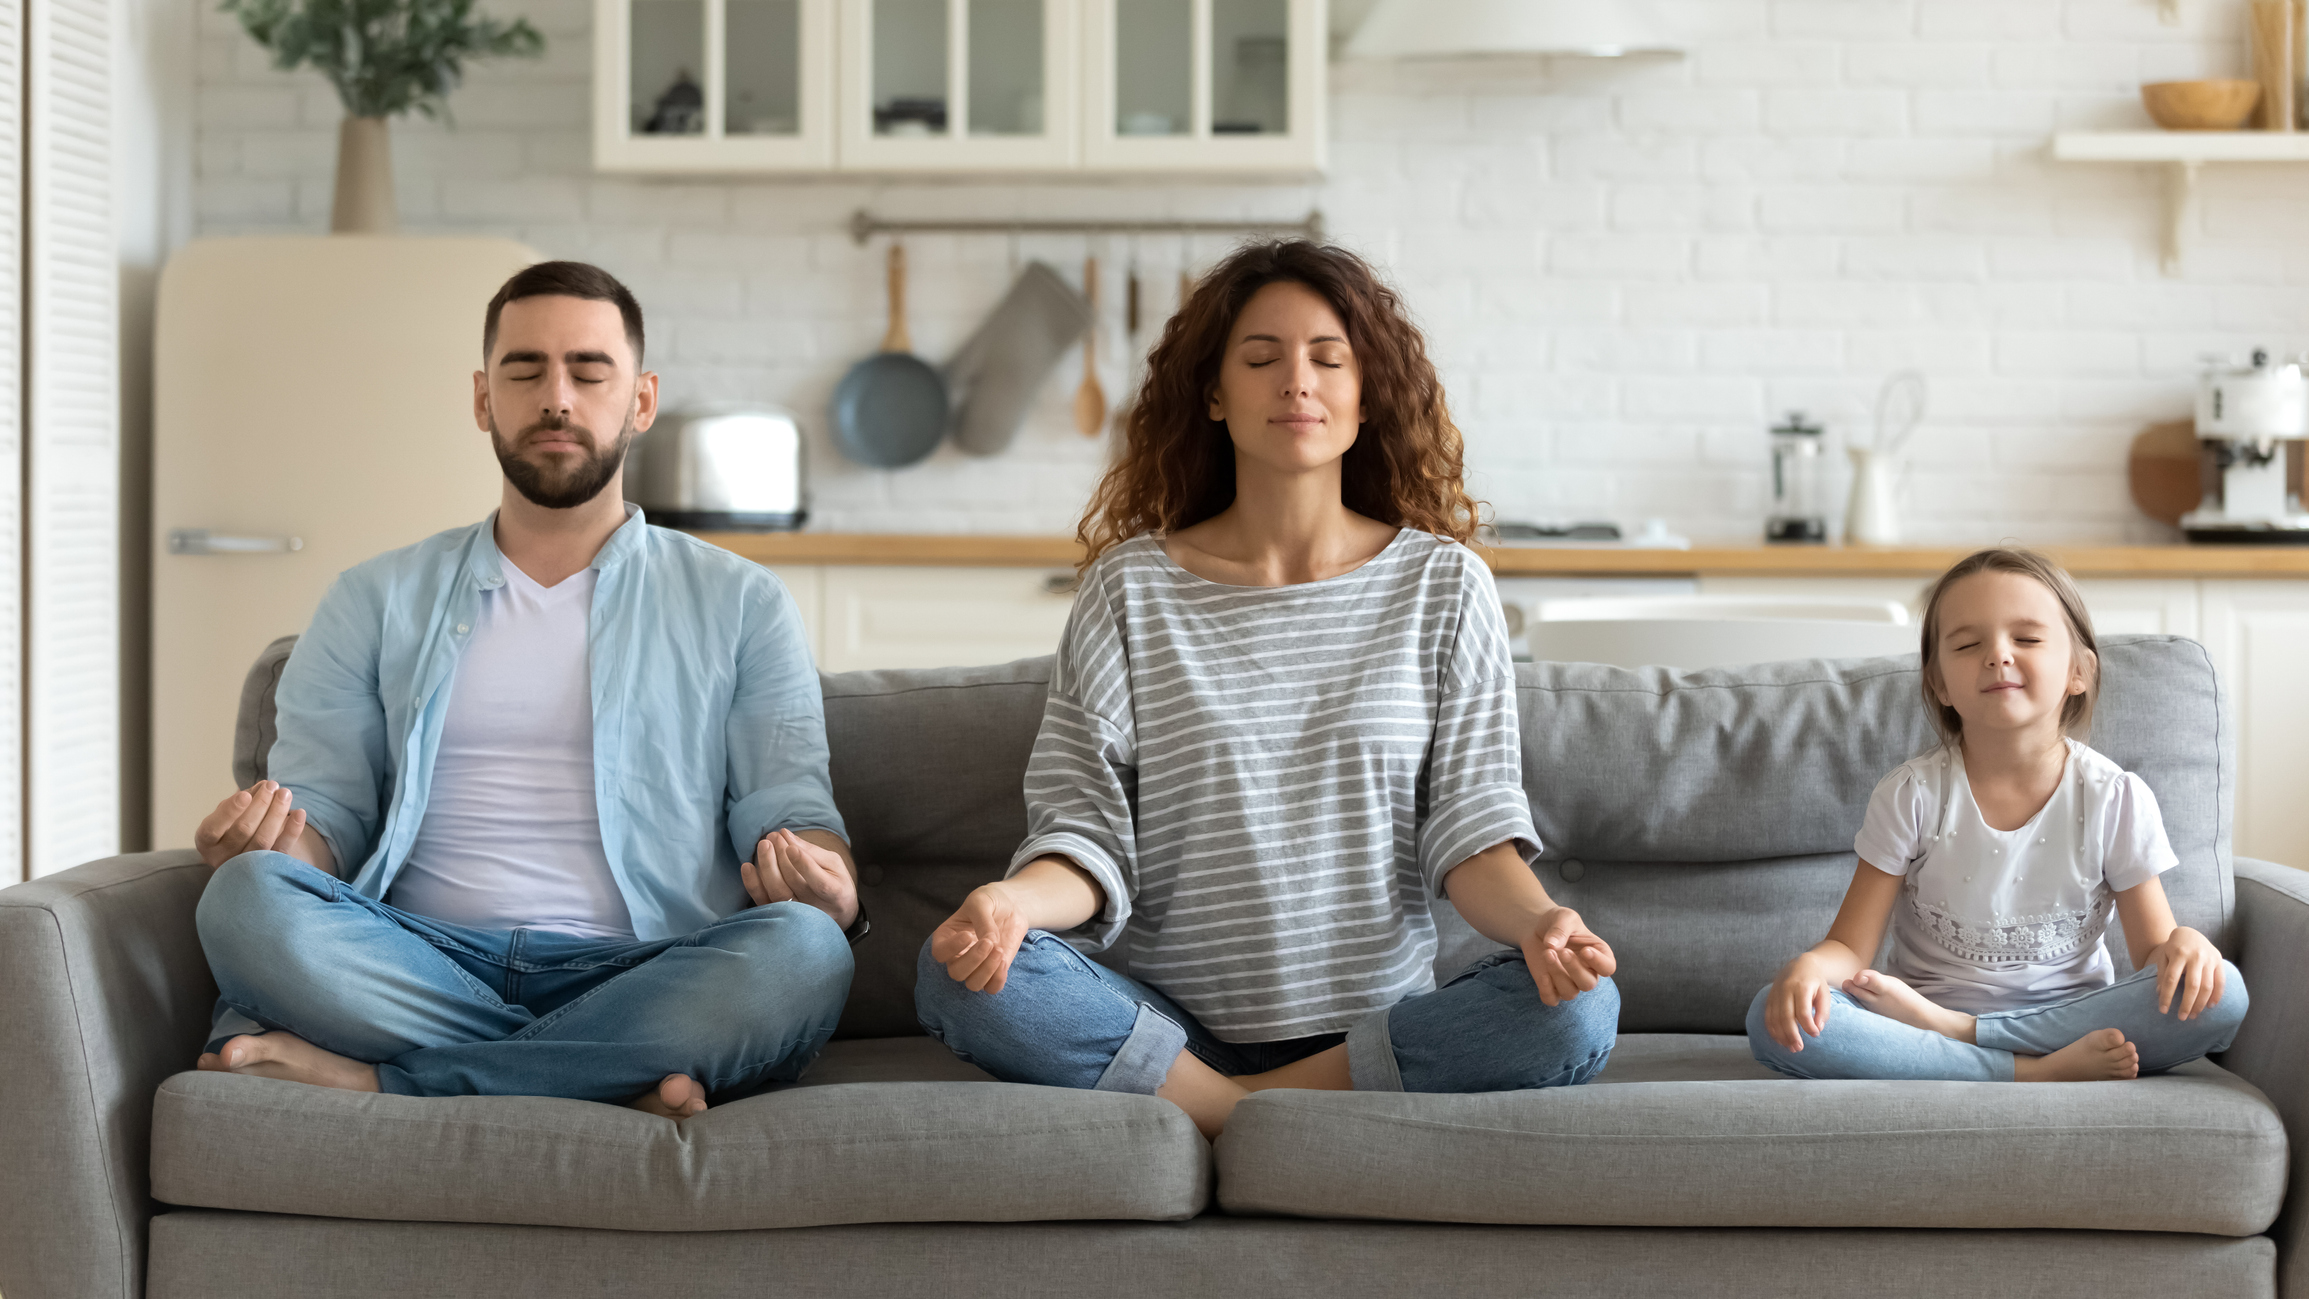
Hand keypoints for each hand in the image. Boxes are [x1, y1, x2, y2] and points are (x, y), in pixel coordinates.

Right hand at [194, 780, 307, 869]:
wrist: (243, 858)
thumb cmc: (233, 827)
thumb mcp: (230, 813)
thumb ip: (244, 799)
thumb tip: (264, 786)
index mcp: (207, 842)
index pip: (213, 829)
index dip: (230, 812)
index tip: (246, 795)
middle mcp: (221, 858)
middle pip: (242, 831)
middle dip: (260, 805)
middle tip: (273, 786)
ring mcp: (244, 867)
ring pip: (262, 840)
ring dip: (276, 814)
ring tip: (285, 794)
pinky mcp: (268, 870)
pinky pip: (281, 850)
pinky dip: (292, 831)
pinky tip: (299, 812)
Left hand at [743, 828, 858, 929]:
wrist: (835, 913)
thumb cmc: (835, 882)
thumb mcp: (833, 864)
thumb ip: (811, 850)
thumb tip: (785, 834)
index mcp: (836, 895)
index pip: (820, 883)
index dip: (804, 865)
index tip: (790, 847)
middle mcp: (816, 909)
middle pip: (795, 884)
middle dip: (782, 857)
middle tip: (774, 837)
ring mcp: (797, 915)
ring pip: (778, 892)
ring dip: (767, 866)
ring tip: (764, 844)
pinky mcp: (779, 916)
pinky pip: (763, 902)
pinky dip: (753, 884)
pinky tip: (747, 866)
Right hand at [928, 882, 1032, 993]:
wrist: (1009, 906)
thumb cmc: (988, 901)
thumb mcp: (981, 902)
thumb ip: (983, 921)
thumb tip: (990, 944)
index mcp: (946, 937)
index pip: (939, 953)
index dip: (952, 949)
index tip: (968, 935)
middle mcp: (957, 956)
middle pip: (956, 973)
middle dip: (974, 960)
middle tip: (989, 942)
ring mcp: (975, 966)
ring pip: (973, 984)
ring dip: (987, 970)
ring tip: (999, 950)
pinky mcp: (993, 971)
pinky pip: (991, 988)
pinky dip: (998, 979)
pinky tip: (1004, 960)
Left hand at [1519, 906, 1615, 1007]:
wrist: (1536, 926)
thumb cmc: (1558, 921)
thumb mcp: (1563, 917)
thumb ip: (1561, 929)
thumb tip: (1552, 945)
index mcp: (1598, 954)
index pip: (1608, 967)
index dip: (1599, 963)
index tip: (1585, 951)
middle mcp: (1587, 971)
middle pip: (1589, 984)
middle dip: (1575, 970)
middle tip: (1563, 952)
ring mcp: (1569, 981)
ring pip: (1570, 992)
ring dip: (1558, 975)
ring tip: (1547, 953)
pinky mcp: (1550, 986)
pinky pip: (1551, 999)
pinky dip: (1547, 990)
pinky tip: (1543, 974)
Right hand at [1764, 953, 1836, 1052]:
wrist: (1799, 965)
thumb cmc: (1815, 982)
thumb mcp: (1825, 993)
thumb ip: (1823, 1011)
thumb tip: (1817, 1028)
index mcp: (1801, 987)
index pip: (1803, 1011)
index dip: (1808, 1026)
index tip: (1816, 1035)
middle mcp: (1785, 989)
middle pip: (1785, 1016)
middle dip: (1792, 1035)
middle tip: (1798, 1048)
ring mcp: (1775, 993)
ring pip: (1774, 1018)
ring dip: (1781, 1035)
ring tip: (1791, 1047)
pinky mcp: (1769, 998)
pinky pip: (1767, 1017)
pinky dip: (1772, 1030)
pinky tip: (1780, 1040)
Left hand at [2146, 926, 2225, 1019]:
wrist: (2190, 933)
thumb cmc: (2174, 949)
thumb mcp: (2164, 957)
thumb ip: (2162, 974)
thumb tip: (2160, 994)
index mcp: (2178, 954)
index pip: (2171, 979)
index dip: (2167, 996)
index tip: (2163, 1010)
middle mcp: (2196, 956)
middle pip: (2192, 985)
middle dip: (2187, 1004)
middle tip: (2182, 1017)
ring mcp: (2209, 959)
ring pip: (2207, 986)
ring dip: (2201, 1003)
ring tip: (2193, 1014)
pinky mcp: (2219, 961)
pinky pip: (2221, 982)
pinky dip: (2217, 996)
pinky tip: (2210, 1006)